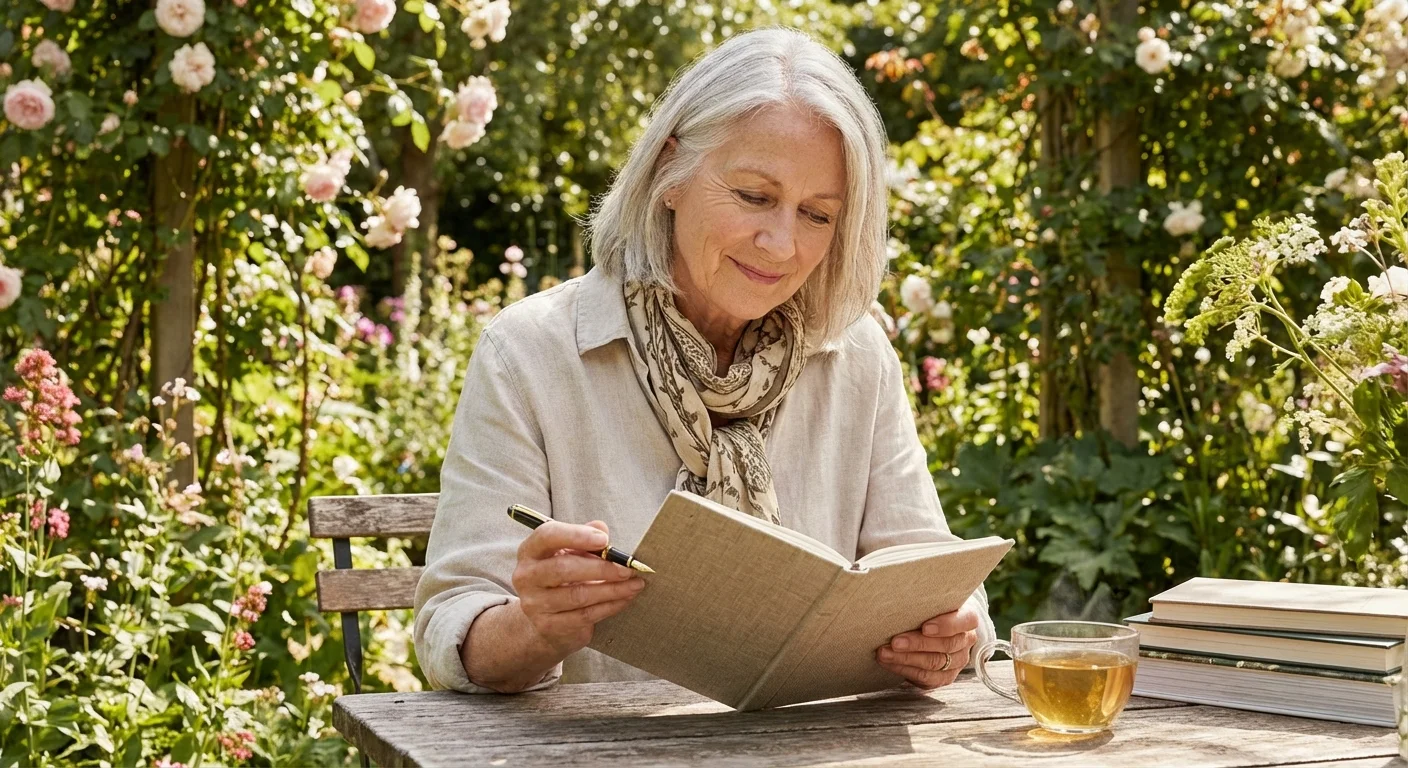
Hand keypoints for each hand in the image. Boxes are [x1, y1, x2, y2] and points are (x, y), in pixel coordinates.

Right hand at [511, 519, 645, 656]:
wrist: (547, 620)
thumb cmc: (563, 578)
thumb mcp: (570, 553)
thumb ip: (585, 538)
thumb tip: (600, 528)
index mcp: (530, 551)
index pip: (547, 536)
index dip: (576, 535)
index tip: (604, 540)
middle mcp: (526, 576)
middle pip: (563, 568)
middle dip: (602, 568)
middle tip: (628, 568)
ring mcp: (535, 604)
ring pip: (578, 595)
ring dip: (612, 589)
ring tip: (635, 584)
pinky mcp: (548, 625)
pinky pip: (585, 615)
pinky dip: (610, 606)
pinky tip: (625, 599)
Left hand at [875, 600, 980, 689]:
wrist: (935, 624)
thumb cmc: (931, 606)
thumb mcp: (933, 598)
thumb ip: (924, 598)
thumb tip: (894, 590)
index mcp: (967, 617)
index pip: (965, 621)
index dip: (946, 625)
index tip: (924, 627)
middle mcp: (966, 641)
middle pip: (946, 645)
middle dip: (917, 644)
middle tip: (894, 641)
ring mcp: (957, 661)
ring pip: (934, 664)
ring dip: (906, 659)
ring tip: (884, 653)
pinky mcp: (945, 676)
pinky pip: (927, 678)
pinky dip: (905, 670)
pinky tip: (889, 663)